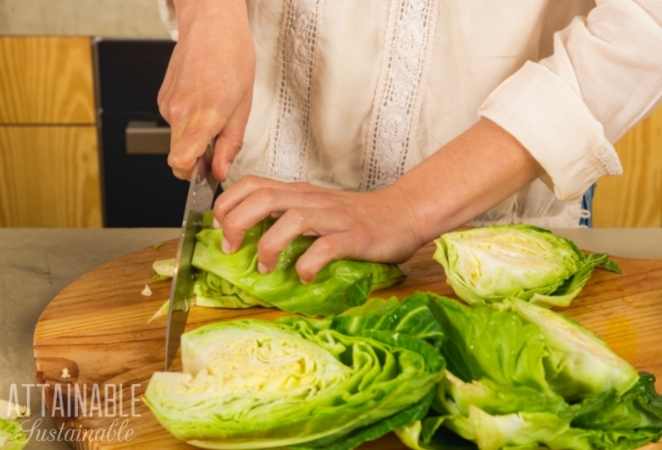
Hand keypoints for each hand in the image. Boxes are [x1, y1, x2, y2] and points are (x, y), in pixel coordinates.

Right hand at [159, 0, 254, 180]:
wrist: (212, 25)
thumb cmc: (232, 58)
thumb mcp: (243, 107)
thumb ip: (230, 144)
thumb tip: (221, 170)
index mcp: (203, 117)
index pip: (180, 162)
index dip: (191, 174)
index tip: (206, 172)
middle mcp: (179, 113)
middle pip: (177, 156)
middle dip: (196, 159)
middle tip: (218, 145)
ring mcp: (168, 105)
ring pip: (177, 139)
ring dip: (194, 138)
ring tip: (215, 114)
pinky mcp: (163, 98)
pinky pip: (175, 122)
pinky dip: (188, 121)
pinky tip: (203, 103)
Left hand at [213, 176, 423, 281]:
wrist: (403, 213)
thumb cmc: (357, 216)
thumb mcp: (316, 208)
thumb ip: (288, 215)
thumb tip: (251, 236)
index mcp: (300, 192)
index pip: (254, 183)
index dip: (228, 202)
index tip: (219, 226)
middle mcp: (312, 200)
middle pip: (264, 198)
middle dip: (237, 222)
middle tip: (231, 249)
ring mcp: (333, 217)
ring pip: (292, 219)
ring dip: (269, 245)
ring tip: (265, 268)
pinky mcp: (354, 236)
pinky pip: (327, 247)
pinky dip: (309, 263)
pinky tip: (304, 276)